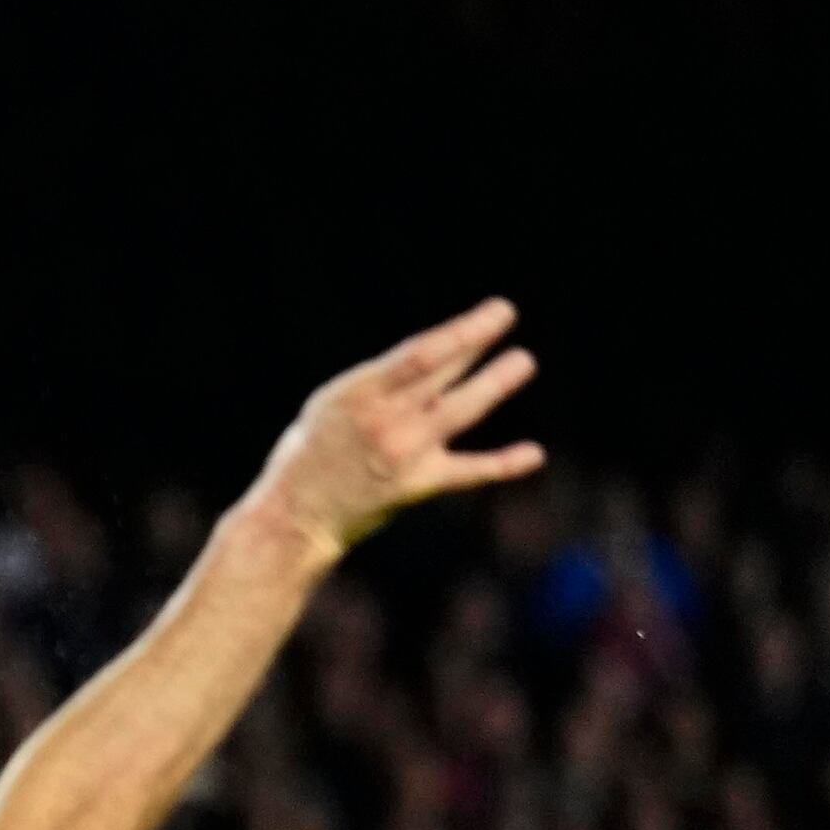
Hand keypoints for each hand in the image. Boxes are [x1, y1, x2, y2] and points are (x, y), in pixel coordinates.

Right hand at [247, 300, 544, 560]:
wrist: (295, 517)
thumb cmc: (314, 452)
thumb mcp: (334, 404)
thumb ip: (384, 382)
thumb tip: (444, 354)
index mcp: (360, 393)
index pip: (422, 354)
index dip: (462, 331)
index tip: (494, 312)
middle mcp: (386, 420)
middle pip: (442, 373)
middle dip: (478, 343)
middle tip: (507, 313)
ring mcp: (405, 452)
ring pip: (461, 411)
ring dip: (495, 383)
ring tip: (523, 362)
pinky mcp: (418, 485)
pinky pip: (467, 471)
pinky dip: (502, 464)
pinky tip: (534, 454)